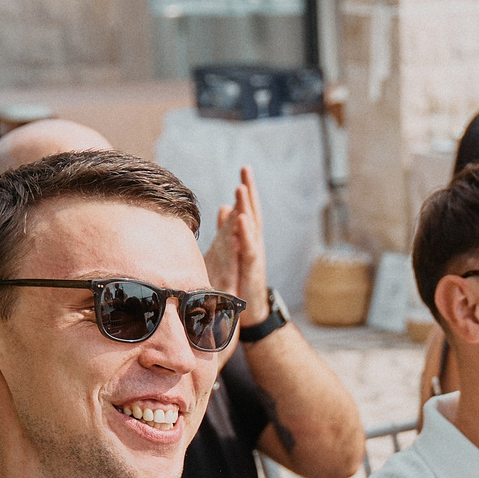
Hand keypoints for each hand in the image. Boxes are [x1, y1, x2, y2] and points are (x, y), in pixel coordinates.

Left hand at [205, 165, 269, 317]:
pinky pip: (248, 248)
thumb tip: (224, 207)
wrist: (250, 309)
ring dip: (246, 207)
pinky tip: (241, 219)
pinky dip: (244, 233)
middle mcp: (253, 243)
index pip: (246, 210)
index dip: (246, 191)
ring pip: (251, 227)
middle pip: (252, 212)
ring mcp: (254, 255)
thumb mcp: (232, 249)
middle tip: (246, 168)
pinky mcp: (251, 269)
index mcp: (247, 237)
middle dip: (250, 190)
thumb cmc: (241, 279)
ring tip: (241, 187)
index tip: (244, 169)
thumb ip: (229, 228)